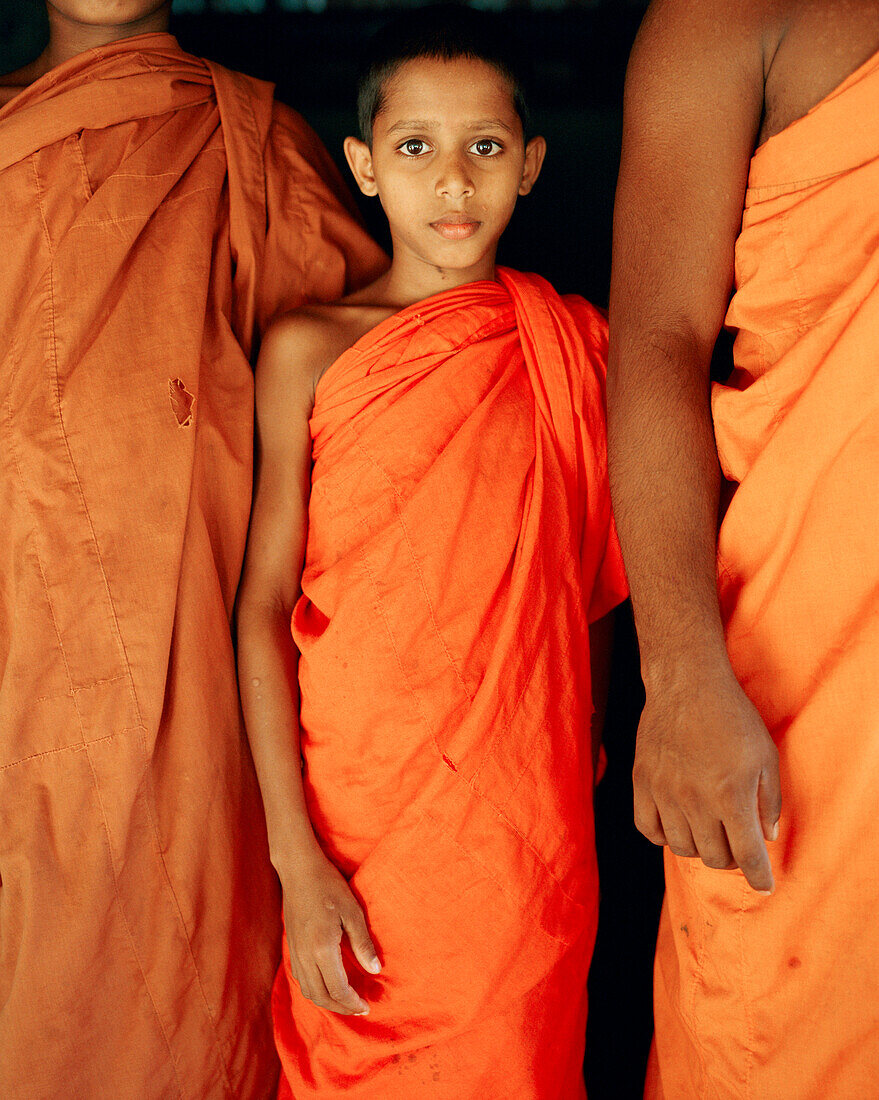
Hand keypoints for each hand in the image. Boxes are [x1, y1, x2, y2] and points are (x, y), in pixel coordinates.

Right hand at [280, 848, 381, 1015]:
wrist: (298, 870)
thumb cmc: (328, 886)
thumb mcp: (352, 911)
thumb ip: (363, 944)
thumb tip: (375, 970)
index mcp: (322, 947)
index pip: (337, 989)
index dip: (352, 1002)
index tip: (367, 1006)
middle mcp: (305, 955)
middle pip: (321, 996)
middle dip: (341, 1008)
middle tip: (359, 1009)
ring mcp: (295, 952)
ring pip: (308, 990)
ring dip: (327, 1001)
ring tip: (346, 1001)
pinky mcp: (291, 947)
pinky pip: (301, 978)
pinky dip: (315, 989)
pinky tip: (328, 984)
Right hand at [633, 662, 780, 891]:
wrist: (687, 684)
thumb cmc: (732, 716)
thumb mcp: (765, 755)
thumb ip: (769, 800)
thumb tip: (766, 836)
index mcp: (730, 794)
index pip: (748, 855)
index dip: (760, 878)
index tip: (765, 886)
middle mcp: (695, 798)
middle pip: (714, 858)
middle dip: (732, 858)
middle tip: (737, 842)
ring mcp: (664, 791)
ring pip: (682, 848)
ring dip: (700, 846)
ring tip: (708, 829)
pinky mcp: (642, 781)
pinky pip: (648, 829)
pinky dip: (664, 835)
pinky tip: (677, 823)